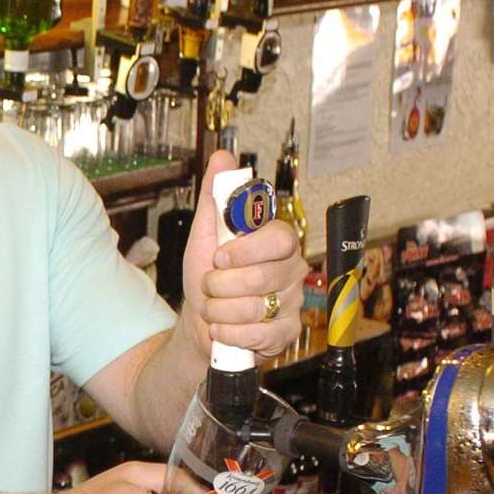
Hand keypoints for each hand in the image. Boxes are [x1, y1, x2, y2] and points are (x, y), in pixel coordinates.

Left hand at [183, 150, 308, 358]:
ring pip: (255, 308)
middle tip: (210, 285)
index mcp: (276, 242)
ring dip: (219, 311)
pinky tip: (223, 329)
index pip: (279, 238)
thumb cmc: (208, 275)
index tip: (219, 257)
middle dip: (219, 285)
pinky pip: (258, 335)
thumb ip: (215, 196)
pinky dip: (228, 334)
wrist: (200, 322)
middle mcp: (291, 270)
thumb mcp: (205, 234)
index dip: (245, 250)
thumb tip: (222, 158)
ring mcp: (293, 303)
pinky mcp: (287, 333)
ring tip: (215, 307)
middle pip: (261, 277)